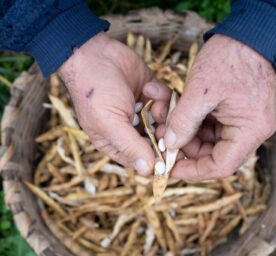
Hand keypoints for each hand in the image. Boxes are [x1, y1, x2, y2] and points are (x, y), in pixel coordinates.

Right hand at [58, 33, 168, 174]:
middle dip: (163, 135)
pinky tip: (150, 87)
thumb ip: (130, 147)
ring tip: (153, 102)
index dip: (158, 160)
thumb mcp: (109, 123)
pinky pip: (168, 102)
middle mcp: (131, 130)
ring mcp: (143, 112)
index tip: (170, 154)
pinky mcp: (151, 95)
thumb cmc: (94, 91)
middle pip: (157, 143)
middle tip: (161, 125)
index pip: (142, 160)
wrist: (93, 53)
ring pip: (166, 123)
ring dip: (163, 113)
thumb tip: (149, 171)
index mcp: (116, 143)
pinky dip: (163, 95)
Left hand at [151, 34, 275, 179]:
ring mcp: (240, 122)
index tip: (170, 167)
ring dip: (182, 131)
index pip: (221, 166)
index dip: (193, 171)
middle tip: (161, 135)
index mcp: (249, 130)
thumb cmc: (230, 57)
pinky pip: (206, 126)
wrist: (245, 34)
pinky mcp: (231, 113)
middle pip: (211, 154)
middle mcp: (248, 131)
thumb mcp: (201, 91)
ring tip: (163, 115)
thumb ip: (184, 121)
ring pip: (205, 140)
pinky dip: (189, 120)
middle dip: (182, 146)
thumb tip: (169, 144)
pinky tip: (173, 108)